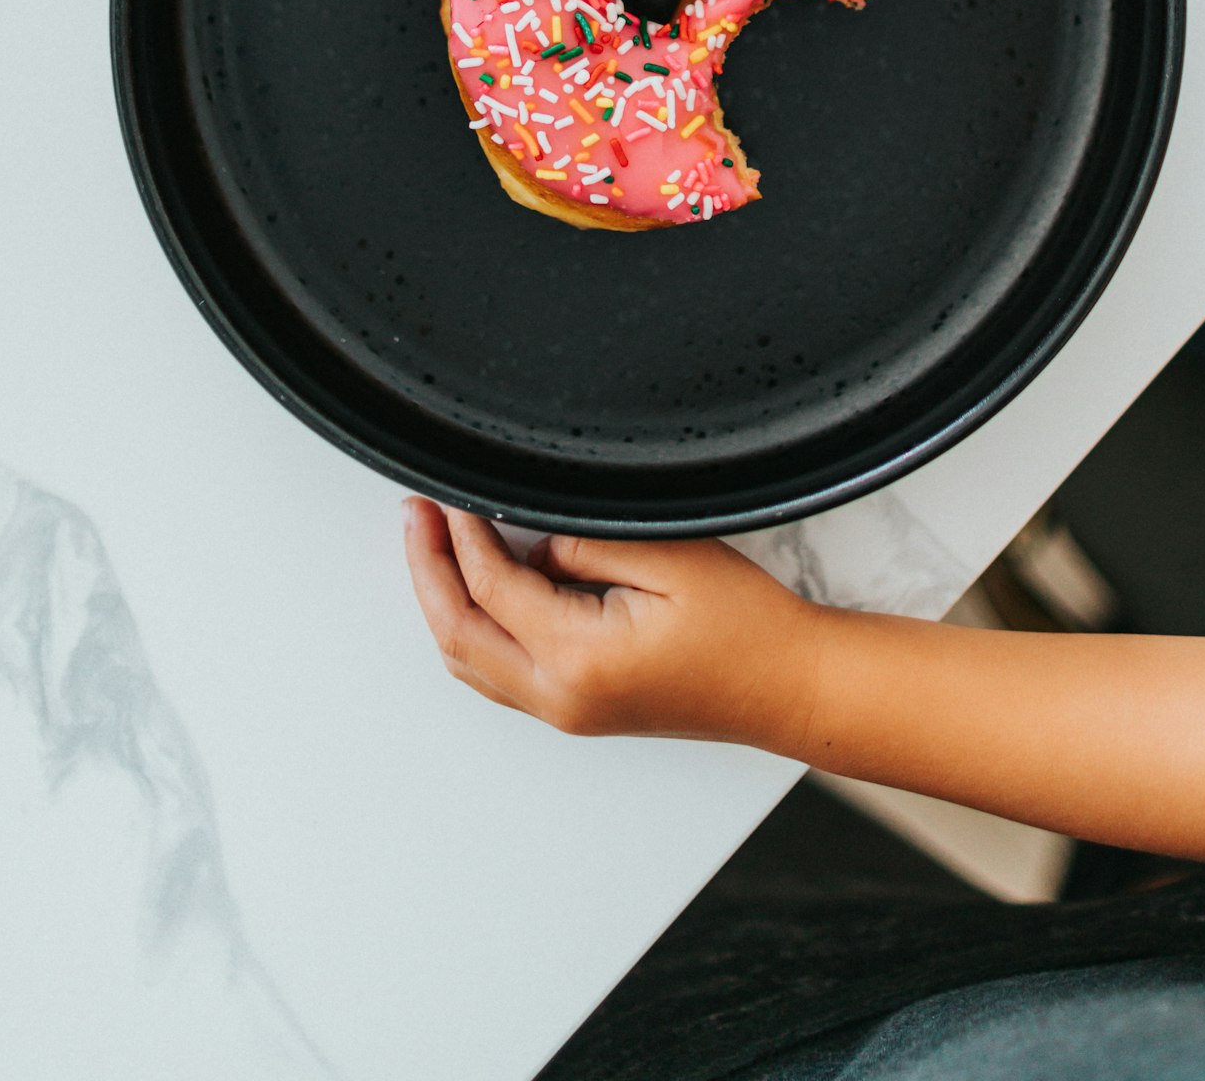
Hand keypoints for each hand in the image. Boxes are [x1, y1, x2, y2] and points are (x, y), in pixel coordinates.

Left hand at [404, 499, 825, 749]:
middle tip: (415, 515)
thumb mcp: (670, 559)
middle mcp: (561, 697)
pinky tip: (481, 587)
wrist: (788, 689)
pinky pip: (500, 673)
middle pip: (459, 634)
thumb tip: (532, 541)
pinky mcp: (580, 709)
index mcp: (579, 658)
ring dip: (445, 601)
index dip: (463, 534)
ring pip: (472, 662)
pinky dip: (475, 627)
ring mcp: (568, 711)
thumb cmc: (747, 627)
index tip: (449, 492)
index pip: (492, 588)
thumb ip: (586, 544)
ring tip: (434, 544)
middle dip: (429, 570)